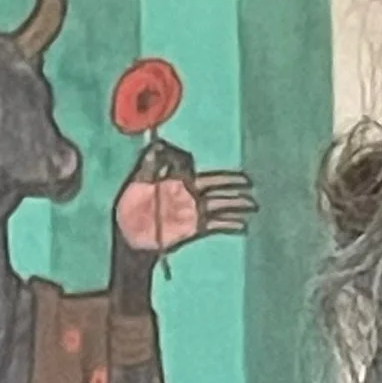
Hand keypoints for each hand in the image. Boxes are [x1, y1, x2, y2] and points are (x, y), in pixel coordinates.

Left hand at [112, 139, 256, 254]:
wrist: (129, 237)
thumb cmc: (129, 208)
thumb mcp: (137, 182)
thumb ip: (149, 164)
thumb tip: (158, 145)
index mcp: (177, 181)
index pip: (202, 173)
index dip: (213, 171)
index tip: (219, 170)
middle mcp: (188, 195)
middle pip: (217, 188)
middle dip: (234, 185)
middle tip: (250, 184)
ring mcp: (193, 212)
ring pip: (220, 205)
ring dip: (237, 204)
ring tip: (252, 205)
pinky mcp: (194, 228)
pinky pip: (216, 225)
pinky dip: (229, 225)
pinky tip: (242, 226)